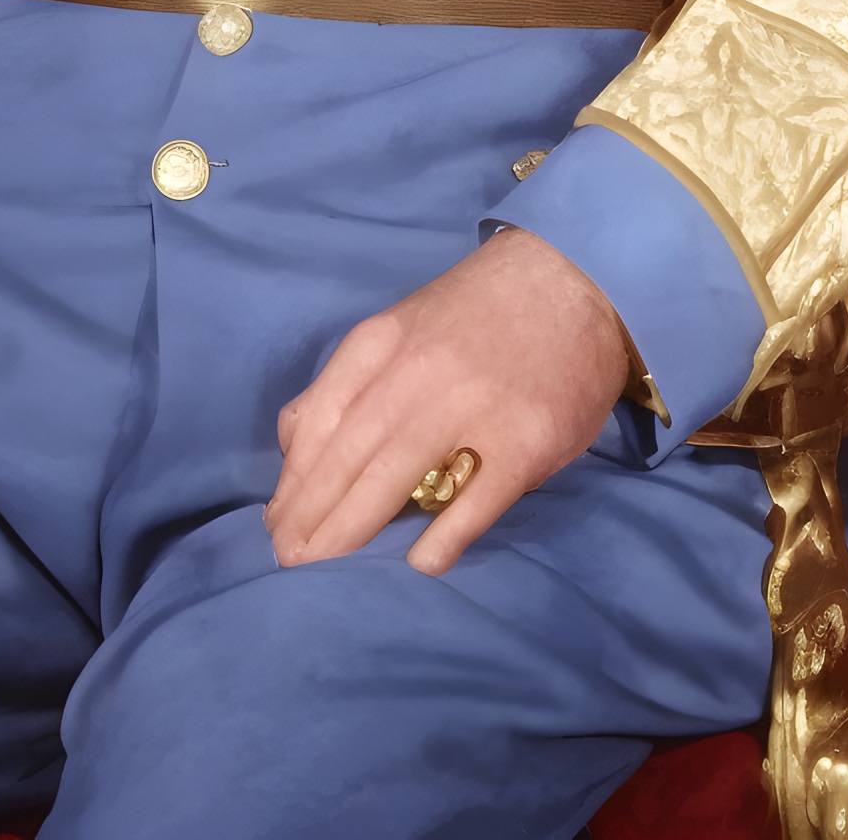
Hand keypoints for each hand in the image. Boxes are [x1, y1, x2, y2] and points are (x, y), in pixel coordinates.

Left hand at [266, 227, 633, 576]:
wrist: (572, 277)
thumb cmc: (475, 312)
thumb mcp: (400, 324)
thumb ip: (351, 379)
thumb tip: (295, 445)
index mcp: (380, 342)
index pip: (317, 422)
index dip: (292, 481)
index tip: (275, 524)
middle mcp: (416, 373)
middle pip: (346, 457)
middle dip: (310, 518)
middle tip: (289, 562)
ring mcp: (472, 407)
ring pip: (393, 480)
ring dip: (351, 532)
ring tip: (327, 571)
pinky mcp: (524, 440)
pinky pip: (473, 504)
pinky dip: (441, 540)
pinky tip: (417, 565)